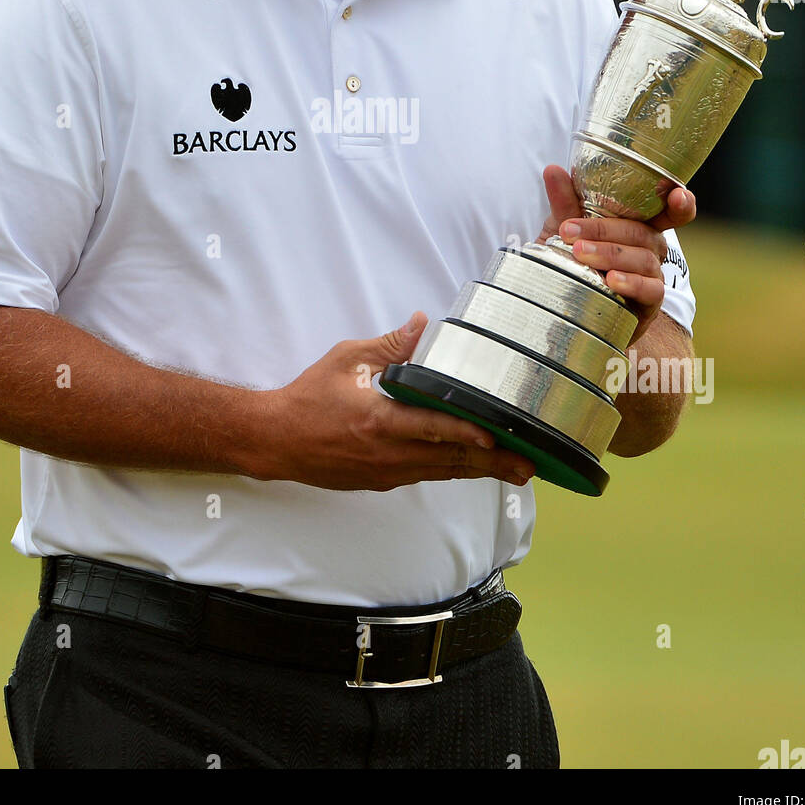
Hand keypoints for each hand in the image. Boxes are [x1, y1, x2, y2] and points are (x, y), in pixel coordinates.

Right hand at [254, 314, 535, 491]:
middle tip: (529, 464)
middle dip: (492, 463)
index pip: (432, 428)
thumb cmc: (308, 399)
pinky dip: (453, 470)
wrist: (275, 442)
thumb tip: (422, 324)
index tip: (496, 438)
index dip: (466, 434)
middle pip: (449, 460)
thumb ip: (389, 346)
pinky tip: (472, 466)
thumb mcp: (346, 360)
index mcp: (379, 421)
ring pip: (442, 472)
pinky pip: (426, 475)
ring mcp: (386, 471)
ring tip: (515, 470)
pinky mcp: (382, 480)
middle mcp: (388, 453)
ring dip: (479, 470)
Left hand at [534, 164, 695, 342]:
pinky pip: (650, 290)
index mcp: (638, 224)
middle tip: (569, 231)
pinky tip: (612, 280)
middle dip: (605, 230)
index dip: (680, 202)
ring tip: (579, 253)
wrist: (564, 307)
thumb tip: (553, 170)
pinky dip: (632, 283)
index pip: (669, 210)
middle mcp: (651, 248)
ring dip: (610, 254)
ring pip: (643, 259)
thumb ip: (564, 203)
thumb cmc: (573, 262)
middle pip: (642, 232)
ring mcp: (652, 275)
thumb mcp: (565, 230)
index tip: (678, 194)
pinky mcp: (648, 304)